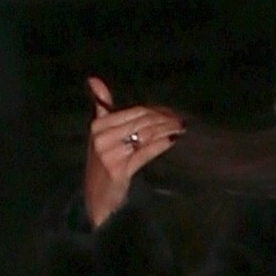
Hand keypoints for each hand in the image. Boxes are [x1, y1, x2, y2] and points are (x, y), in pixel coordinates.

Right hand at [84, 78, 183, 227]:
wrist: (96, 196)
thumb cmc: (101, 163)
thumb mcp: (99, 134)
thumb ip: (101, 106)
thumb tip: (94, 79)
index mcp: (98, 125)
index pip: (135, 112)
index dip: (157, 111)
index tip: (173, 112)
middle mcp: (102, 137)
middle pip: (142, 122)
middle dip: (165, 119)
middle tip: (181, 120)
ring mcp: (109, 154)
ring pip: (145, 135)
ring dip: (166, 130)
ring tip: (181, 128)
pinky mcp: (118, 170)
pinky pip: (145, 152)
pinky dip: (161, 144)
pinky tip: (173, 140)